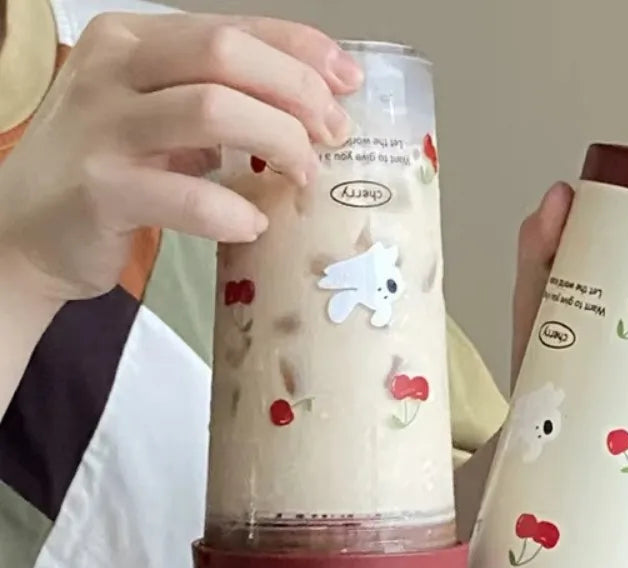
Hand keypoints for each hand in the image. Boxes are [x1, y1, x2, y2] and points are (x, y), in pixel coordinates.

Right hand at [0, 12, 360, 303]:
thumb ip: (216, 103)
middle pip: (226, 54)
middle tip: (331, 136)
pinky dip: (234, 211)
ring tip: (302, 177)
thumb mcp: (157, 120)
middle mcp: (112, 70)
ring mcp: (101, 128)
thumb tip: (308, 113)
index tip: (347, 84)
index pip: (231, 26)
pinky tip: (255, 223)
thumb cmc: (106, 174)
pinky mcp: (100, 190)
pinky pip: (187, 196)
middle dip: (297, 92)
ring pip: (213, 109)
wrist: (25, 232)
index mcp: (131, 41)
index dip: (300, 51)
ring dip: (278, 141)